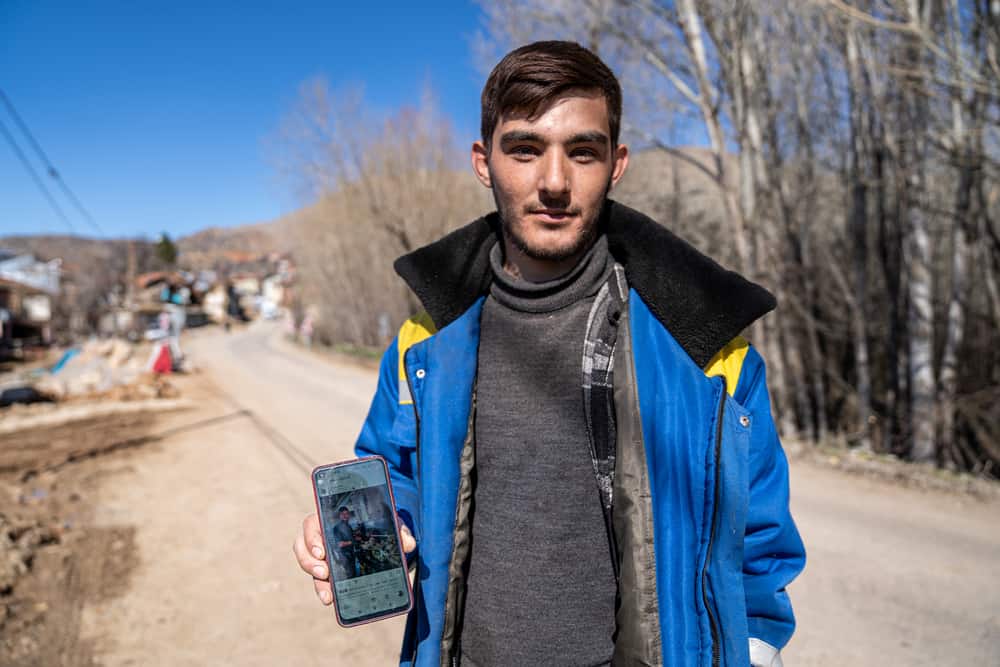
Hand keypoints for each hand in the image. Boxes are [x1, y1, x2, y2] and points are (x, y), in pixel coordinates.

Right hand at [293, 513, 416, 605]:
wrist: (382, 534)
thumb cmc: (381, 524)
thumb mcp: (391, 524)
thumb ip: (399, 531)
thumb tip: (408, 545)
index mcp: (332, 518)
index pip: (312, 524)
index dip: (312, 538)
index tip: (322, 552)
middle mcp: (322, 535)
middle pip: (303, 545)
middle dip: (310, 562)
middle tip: (325, 574)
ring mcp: (322, 553)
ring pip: (307, 564)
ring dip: (315, 580)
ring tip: (328, 594)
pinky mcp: (327, 569)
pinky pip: (318, 579)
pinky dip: (322, 589)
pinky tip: (331, 599)